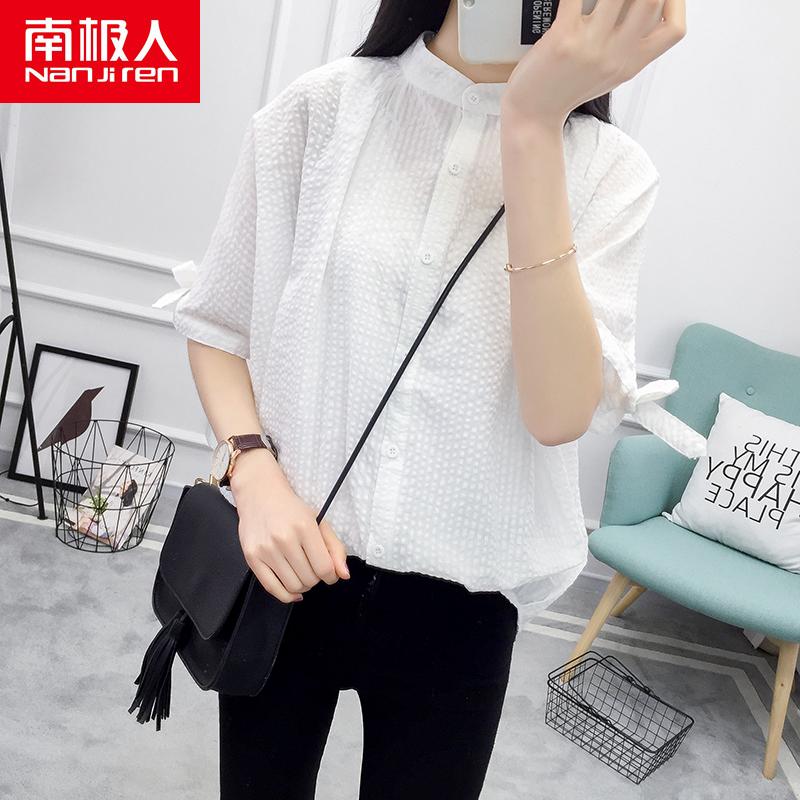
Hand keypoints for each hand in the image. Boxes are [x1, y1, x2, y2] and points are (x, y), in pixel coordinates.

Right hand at [229, 449, 349, 602]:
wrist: (260, 495)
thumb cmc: (291, 509)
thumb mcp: (319, 522)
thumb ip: (335, 548)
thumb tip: (344, 575)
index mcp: (304, 527)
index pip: (324, 567)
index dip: (331, 575)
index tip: (330, 573)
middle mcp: (284, 539)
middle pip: (309, 579)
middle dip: (316, 578)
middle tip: (313, 569)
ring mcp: (266, 550)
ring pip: (292, 586)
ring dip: (302, 586)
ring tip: (302, 574)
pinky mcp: (251, 558)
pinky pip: (272, 588)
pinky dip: (286, 595)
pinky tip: (292, 589)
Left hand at [501, 0, 685, 127]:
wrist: (532, 116)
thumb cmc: (564, 90)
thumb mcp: (606, 73)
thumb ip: (625, 44)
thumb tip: (638, 7)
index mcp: (630, 64)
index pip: (674, 29)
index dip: (677, 0)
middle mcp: (616, 56)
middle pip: (652, 1)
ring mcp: (591, 47)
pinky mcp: (563, 39)